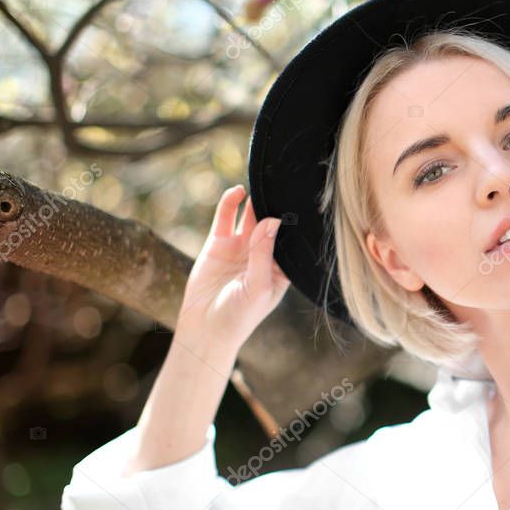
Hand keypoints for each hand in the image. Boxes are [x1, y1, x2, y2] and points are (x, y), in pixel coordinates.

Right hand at [176, 185, 290, 349]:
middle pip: (272, 223)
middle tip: (285, 182)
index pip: (292, 240)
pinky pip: (225, 217)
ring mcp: (241, 247)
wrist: (204, 329)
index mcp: (280, 268)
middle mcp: (263, 254)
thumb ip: (263, 254)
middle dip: (277, 205)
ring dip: (256, 200)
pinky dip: (230, 203)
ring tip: (263, 180)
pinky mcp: (218, 243)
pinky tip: (238, 191)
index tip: (304, 200)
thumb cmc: (239, 316)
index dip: (296, 223)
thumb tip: (271, 221)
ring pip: (250, 216)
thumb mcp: (257, 287)